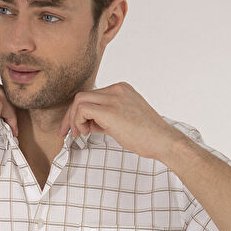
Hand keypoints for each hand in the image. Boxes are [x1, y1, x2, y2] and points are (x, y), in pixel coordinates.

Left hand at [57, 81, 182, 161]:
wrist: (163, 140)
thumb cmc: (146, 136)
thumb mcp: (123, 121)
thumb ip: (105, 118)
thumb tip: (88, 123)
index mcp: (121, 89)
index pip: (91, 96)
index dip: (79, 113)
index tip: (76, 129)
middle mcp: (117, 89)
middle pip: (81, 96)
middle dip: (70, 116)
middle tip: (67, 133)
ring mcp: (114, 97)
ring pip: (78, 101)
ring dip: (73, 120)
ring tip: (80, 134)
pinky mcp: (110, 110)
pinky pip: (82, 109)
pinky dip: (78, 122)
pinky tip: (85, 133)